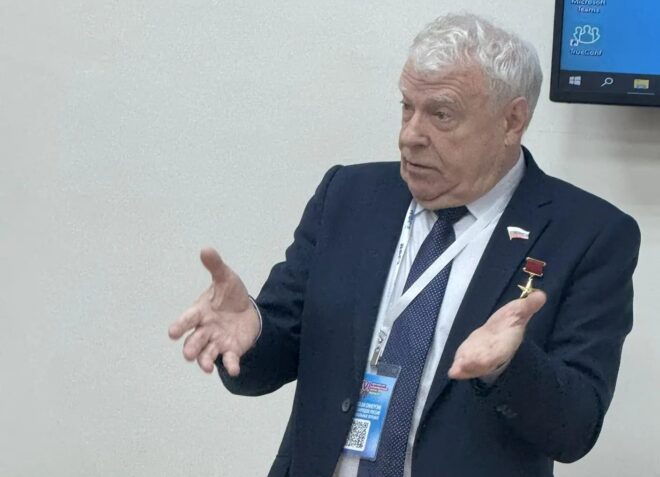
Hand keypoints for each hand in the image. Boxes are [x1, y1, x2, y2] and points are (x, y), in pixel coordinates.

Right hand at [168, 248, 260, 375]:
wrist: (248, 310)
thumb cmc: (230, 295)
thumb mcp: (226, 278)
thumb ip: (215, 266)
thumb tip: (206, 249)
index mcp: (200, 312)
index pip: (188, 319)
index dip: (180, 325)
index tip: (172, 333)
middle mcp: (205, 329)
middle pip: (194, 341)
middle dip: (190, 348)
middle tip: (188, 354)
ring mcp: (217, 341)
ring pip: (207, 354)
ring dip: (205, 361)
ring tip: (207, 367)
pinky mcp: (231, 350)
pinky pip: (229, 360)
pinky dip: (230, 365)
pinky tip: (234, 369)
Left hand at [448, 291, 546, 379]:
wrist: (500, 333)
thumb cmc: (509, 323)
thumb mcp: (518, 312)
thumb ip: (527, 306)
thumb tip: (541, 295)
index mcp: (505, 343)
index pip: (499, 351)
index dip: (492, 356)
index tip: (484, 360)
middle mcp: (493, 354)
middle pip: (485, 362)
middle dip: (476, 364)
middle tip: (463, 368)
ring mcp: (480, 358)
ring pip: (474, 366)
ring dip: (465, 369)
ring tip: (455, 371)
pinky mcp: (469, 357)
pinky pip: (465, 364)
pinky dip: (459, 369)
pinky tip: (453, 371)